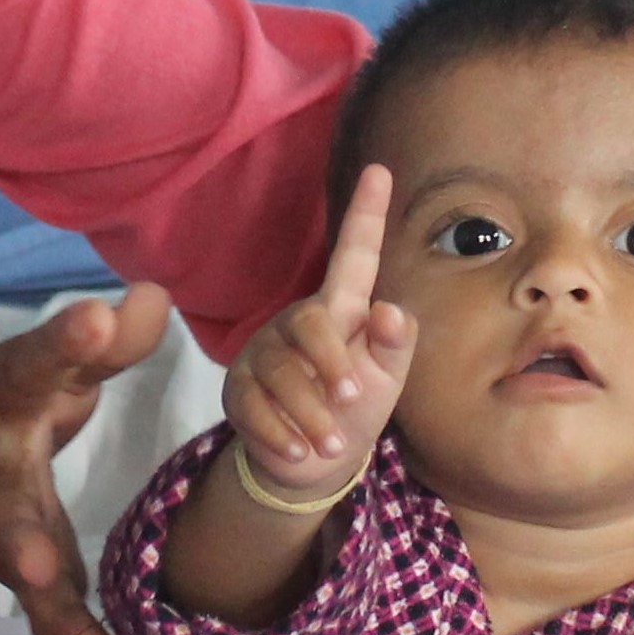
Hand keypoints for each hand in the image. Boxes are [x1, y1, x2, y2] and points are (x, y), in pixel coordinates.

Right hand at [0, 286, 171, 634]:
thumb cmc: (9, 404)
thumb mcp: (45, 365)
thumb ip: (99, 344)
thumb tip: (154, 298)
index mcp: (6, 404)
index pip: (38, 369)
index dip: (64, 346)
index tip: (98, 321)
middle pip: (12, 512)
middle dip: (25, 540)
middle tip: (39, 565)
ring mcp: (10, 542)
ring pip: (33, 591)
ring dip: (59, 627)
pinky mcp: (30, 586)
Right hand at [224, 164, 416, 501]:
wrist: (310, 464)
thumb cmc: (354, 409)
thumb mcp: (386, 379)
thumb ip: (395, 345)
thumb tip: (389, 311)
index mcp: (341, 312)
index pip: (354, 257)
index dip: (366, 215)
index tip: (381, 170)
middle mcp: (298, 323)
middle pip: (309, 323)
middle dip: (331, 362)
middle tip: (352, 398)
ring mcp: (262, 355)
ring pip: (280, 371)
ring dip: (310, 412)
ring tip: (332, 445)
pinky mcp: (238, 389)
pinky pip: (253, 405)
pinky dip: (281, 433)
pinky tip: (301, 452)